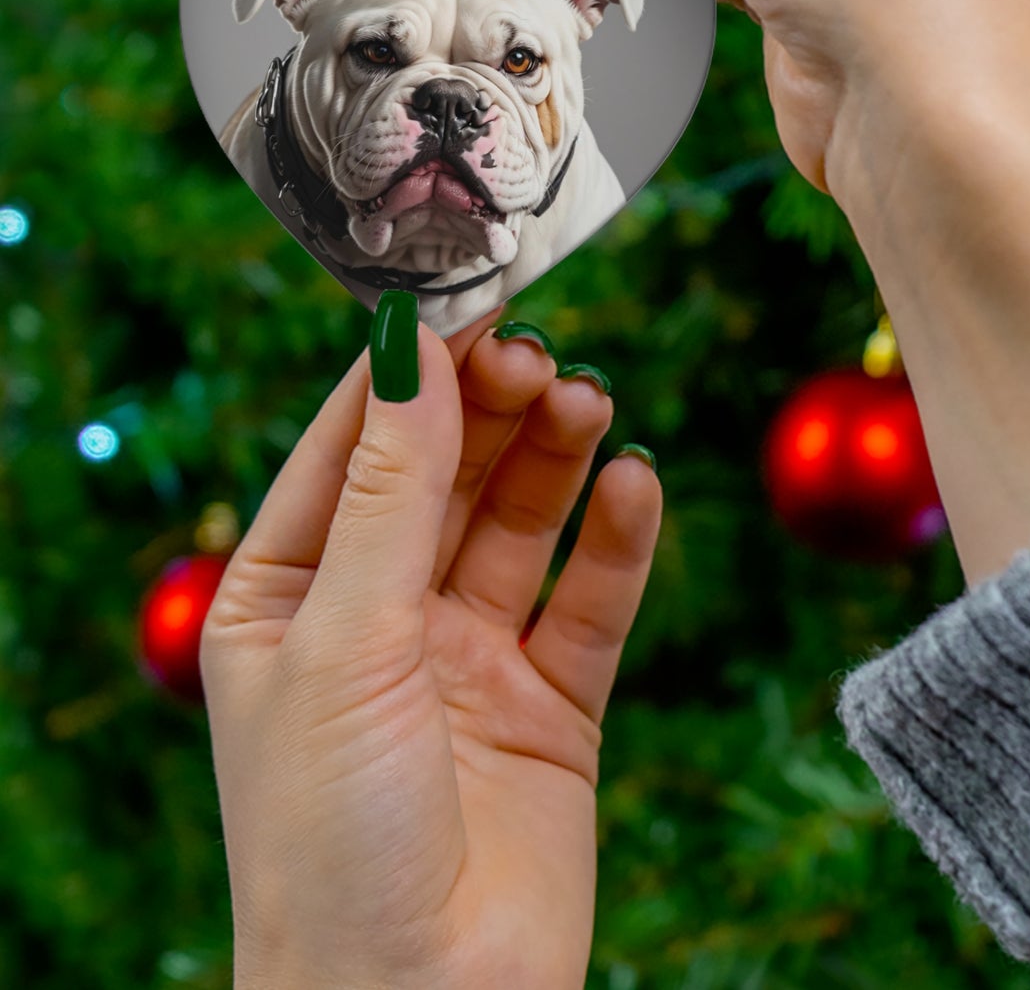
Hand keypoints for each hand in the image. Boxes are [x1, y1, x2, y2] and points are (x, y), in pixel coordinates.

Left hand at [201, 306, 661, 989]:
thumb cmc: (330, 839)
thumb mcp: (343, 640)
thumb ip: (389, 491)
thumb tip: (406, 347)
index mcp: (288, 599)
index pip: (349, 450)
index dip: (405, 373)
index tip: (463, 298)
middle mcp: (379, 619)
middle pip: (446, 475)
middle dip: (491, 409)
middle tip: (540, 356)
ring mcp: (469, 660)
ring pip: (521, 523)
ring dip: (556, 456)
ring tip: (590, 402)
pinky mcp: (552, 705)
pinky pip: (590, 601)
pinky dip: (617, 540)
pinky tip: (635, 483)